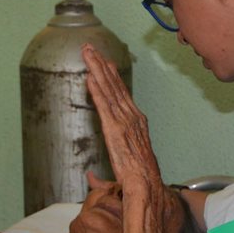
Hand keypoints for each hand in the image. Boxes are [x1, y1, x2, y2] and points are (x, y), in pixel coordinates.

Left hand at [81, 44, 162, 194]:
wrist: (146, 184)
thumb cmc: (138, 180)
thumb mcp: (122, 171)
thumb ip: (101, 173)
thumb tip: (88, 176)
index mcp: (136, 121)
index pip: (121, 93)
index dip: (111, 76)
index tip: (104, 61)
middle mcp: (131, 117)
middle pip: (114, 85)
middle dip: (101, 64)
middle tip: (91, 48)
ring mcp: (124, 121)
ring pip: (108, 89)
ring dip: (96, 69)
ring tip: (87, 53)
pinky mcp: (114, 128)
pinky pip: (103, 104)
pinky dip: (96, 89)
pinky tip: (89, 76)